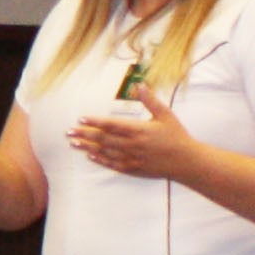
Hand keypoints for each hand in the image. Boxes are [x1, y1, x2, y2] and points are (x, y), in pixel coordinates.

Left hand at [65, 90, 211, 182]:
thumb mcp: (165, 115)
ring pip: (104, 152)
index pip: (111, 125)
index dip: (95, 122)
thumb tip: (140, 85)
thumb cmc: (176, 136)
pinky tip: (89, 156)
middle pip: (103, 139)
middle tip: (68, 131)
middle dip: (84, 134)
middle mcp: (132, 145)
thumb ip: (150, 101)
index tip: (81, 118)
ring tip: (73, 143)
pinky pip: (112, 164)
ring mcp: (131, 158)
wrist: (186, 162)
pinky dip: (100, 160)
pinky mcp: (133, 169)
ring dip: (87, 147)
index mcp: (138, 130)